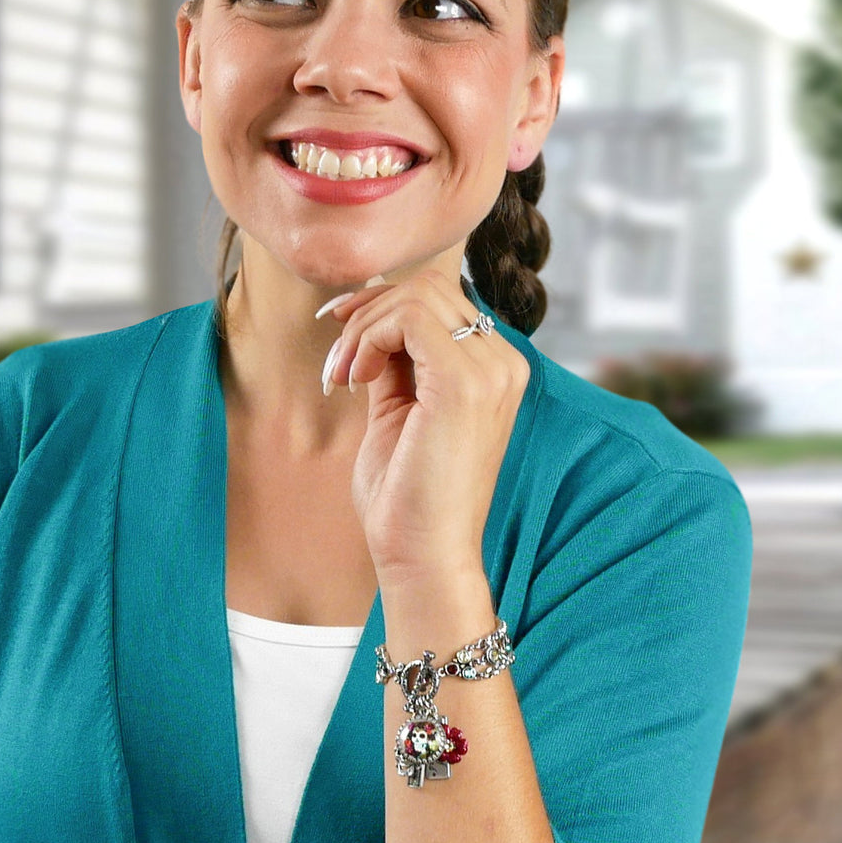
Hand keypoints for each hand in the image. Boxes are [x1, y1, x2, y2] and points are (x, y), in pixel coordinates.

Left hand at [318, 270, 529, 585]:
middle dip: (367, 314)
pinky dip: (367, 336)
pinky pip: (407, 316)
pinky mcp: (465, 382)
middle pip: (426, 288)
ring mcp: (491, 370)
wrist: (422, 554)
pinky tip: (353, 379)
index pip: (439, 299)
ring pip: (414, 296)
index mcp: (495, 369)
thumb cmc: (407, 495)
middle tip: (338, 365)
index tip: (340, 334)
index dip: (381, 305)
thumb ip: (394, 359)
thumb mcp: (397, 408)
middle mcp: (504, 363)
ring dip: (362, 328)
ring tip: (342, 376)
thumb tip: (368, 312)